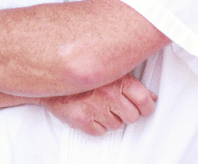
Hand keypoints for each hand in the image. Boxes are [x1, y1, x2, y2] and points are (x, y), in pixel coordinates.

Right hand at [40, 73, 156, 135]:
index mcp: (117, 78)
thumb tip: (151, 97)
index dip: (145, 106)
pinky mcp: (82, 120)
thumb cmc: (77, 69)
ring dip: (108, 118)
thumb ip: (129, 80)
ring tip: (96, 104)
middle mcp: (108, 93)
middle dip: (124, 112)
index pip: (145, 101)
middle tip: (112, 103)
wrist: (46, 74)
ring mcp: (95, 107)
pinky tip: (87, 110)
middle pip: (132, 116)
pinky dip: (95, 124)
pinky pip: (100, 131)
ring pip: (117, 125)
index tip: (142, 107)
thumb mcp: (106, 67)